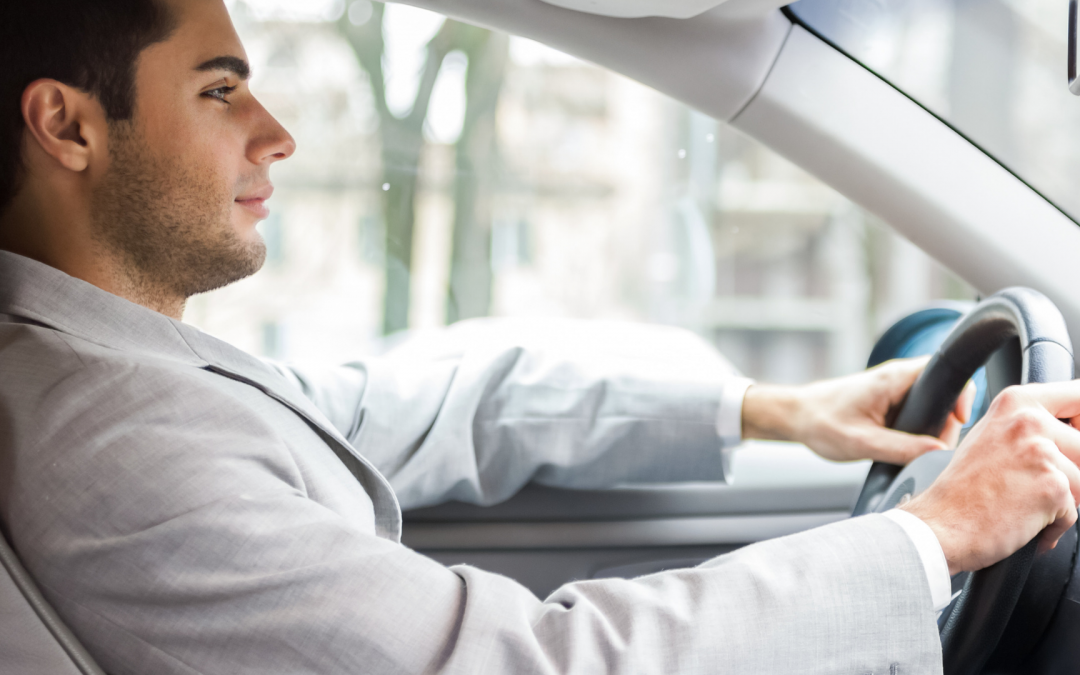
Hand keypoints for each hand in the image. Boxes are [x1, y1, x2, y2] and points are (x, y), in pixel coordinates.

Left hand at [741, 357, 974, 463]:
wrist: (795, 416)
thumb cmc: (820, 422)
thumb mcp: (861, 442)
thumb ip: (902, 448)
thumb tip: (939, 454)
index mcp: (895, 379)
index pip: (945, 372)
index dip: (961, 395)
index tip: (959, 421)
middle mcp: (898, 379)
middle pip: (945, 394)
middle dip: (947, 422)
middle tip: (933, 448)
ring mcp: (895, 390)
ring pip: (933, 407)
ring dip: (932, 429)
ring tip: (914, 451)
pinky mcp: (890, 403)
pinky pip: (918, 413)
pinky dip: (919, 430)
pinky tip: (906, 448)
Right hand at [901, 382, 1079, 574]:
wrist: (940, 524)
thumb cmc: (962, 489)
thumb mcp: (991, 435)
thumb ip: (1031, 425)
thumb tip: (1075, 427)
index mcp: (1016, 402)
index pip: (1078, 394)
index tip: (1076, 432)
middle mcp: (1029, 421)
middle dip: (1070, 472)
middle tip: (1030, 485)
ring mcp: (1041, 453)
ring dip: (1061, 501)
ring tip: (1023, 505)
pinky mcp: (1053, 487)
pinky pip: (1074, 511)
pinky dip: (1052, 525)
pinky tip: (1023, 522)